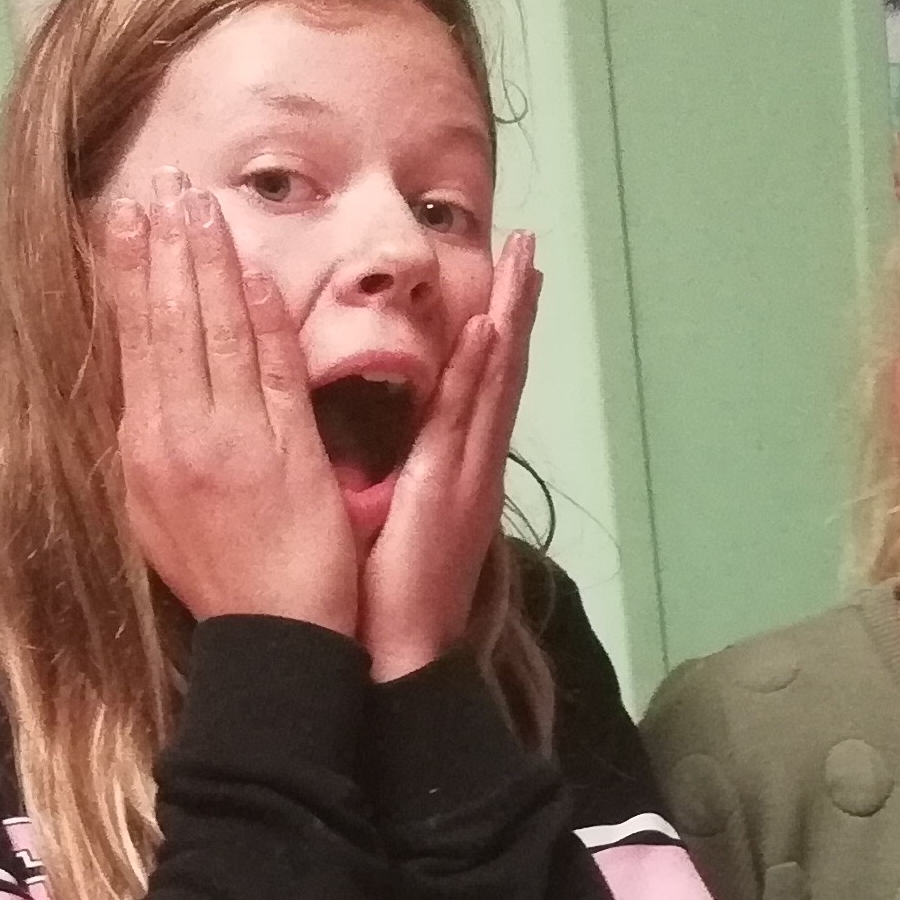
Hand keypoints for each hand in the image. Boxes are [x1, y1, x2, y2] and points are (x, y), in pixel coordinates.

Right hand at [102, 173, 359, 639]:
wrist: (272, 638)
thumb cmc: (222, 578)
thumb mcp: (157, 511)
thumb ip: (149, 444)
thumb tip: (134, 388)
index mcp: (145, 446)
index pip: (135, 340)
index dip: (132, 273)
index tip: (128, 217)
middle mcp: (179, 436)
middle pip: (168, 323)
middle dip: (165, 247)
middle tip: (162, 182)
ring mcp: (233, 442)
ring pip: (216, 335)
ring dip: (209, 265)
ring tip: (200, 204)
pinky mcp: (286, 455)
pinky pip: (272, 374)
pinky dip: (263, 322)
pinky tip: (256, 275)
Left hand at [362, 228, 534, 683]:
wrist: (400, 654)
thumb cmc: (384, 597)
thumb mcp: (385, 517)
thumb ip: (387, 473)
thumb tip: (372, 441)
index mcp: (453, 469)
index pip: (474, 385)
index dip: (490, 331)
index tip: (501, 279)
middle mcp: (471, 463)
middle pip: (499, 369)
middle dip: (516, 306)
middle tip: (528, 246)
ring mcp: (469, 473)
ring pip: (494, 380)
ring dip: (512, 318)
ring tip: (524, 262)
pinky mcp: (452, 487)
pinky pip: (468, 418)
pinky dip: (482, 371)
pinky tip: (490, 328)